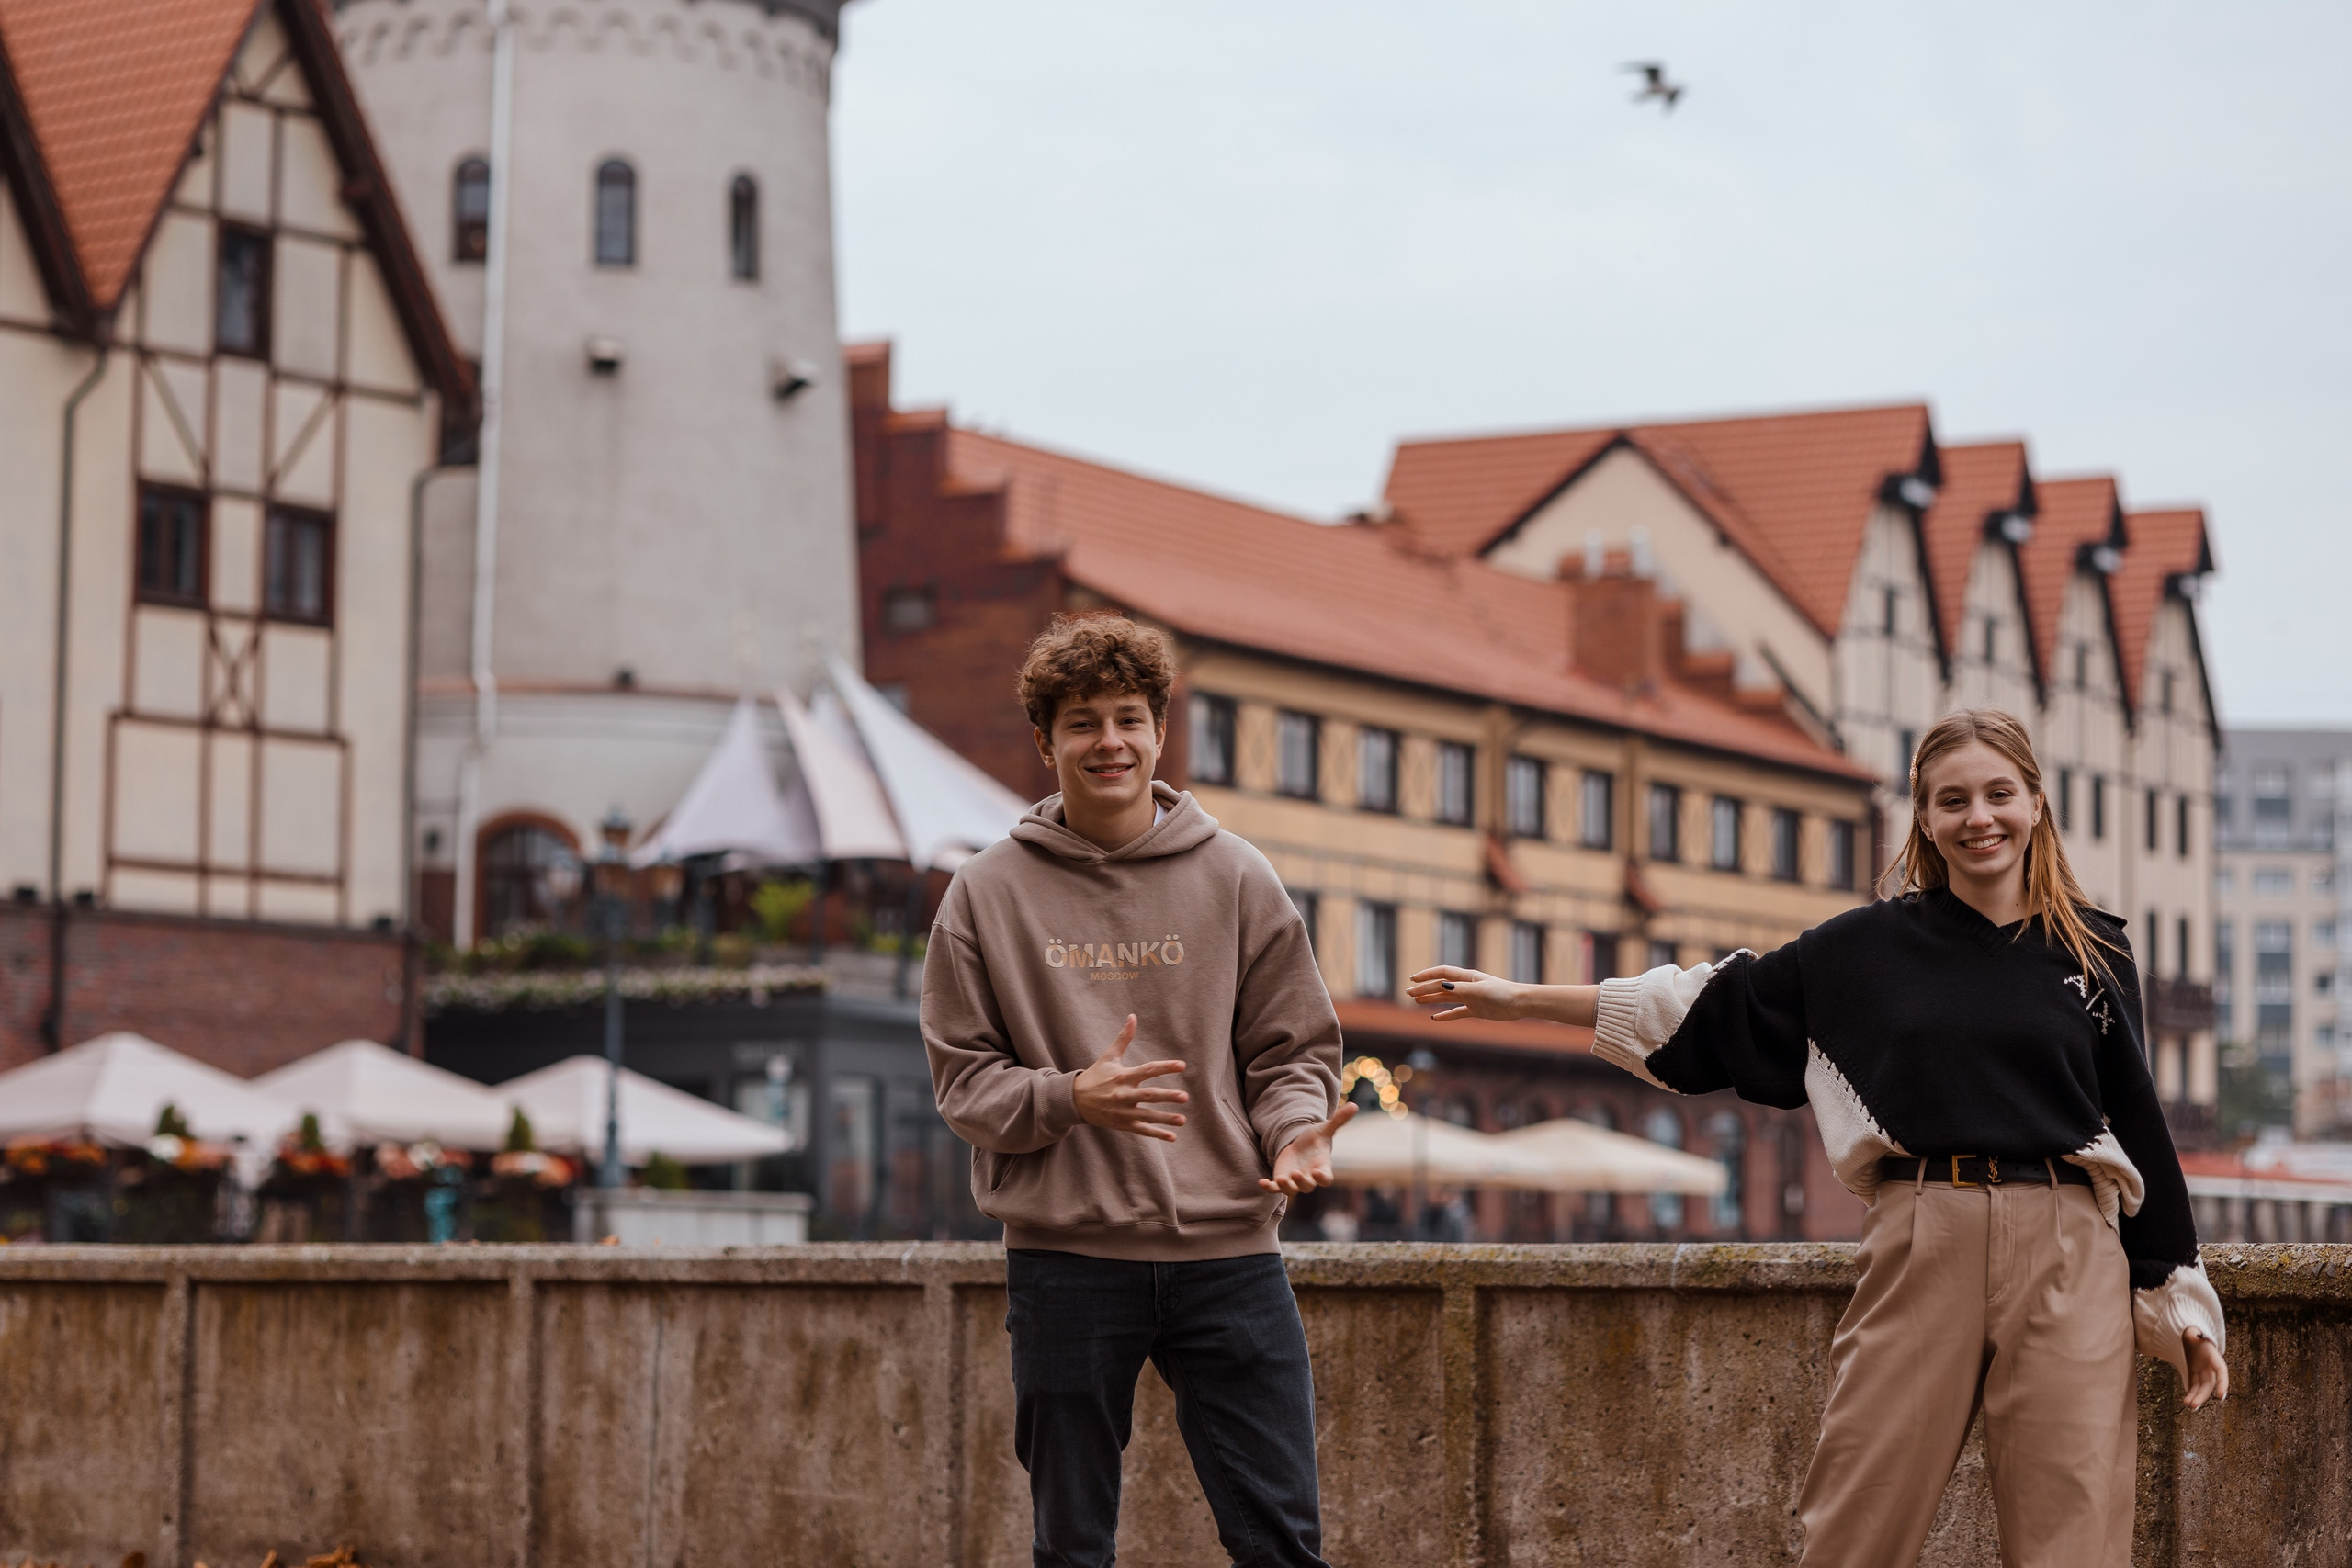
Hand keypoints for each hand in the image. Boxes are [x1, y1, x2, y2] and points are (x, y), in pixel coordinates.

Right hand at [1072, 1016, 1188, 1141]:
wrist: (1074, 1100)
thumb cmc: (1096, 1075)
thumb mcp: (1109, 1056)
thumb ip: (1123, 1038)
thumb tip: (1132, 1017)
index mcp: (1123, 1076)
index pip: (1147, 1070)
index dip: (1165, 1067)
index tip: (1181, 1065)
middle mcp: (1123, 1094)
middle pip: (1148, 1096)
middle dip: (1167, 1097)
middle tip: (1185, 1097)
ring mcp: (1122, 1111)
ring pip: (1146, 1116)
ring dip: (1165, 1119)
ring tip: (1182, 1120)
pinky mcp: (1122, 1124)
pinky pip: (1141, 1130)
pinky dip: (1156, 1134)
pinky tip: (1172, 1137)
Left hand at [1259, 1103, 1358, 1194]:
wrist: (1300, 1145)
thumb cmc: (1315, 1139)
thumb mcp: (1325, 1128)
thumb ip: (1339, 1120)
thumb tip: (1354, 1105)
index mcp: (1322, 1167)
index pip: (1326, 1178)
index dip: (1322, 1178)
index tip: (1316, 1172)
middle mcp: (1309, 1177)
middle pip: (1308, 1186)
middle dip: (1302, 1182)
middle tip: (1295, 1174)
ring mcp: (1295, 1181)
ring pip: (1292, 1191)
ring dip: (1286, 1187)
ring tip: (1280, 1180)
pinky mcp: (1282, 1180)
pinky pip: (1275, 1189)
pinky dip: (1269, 1188)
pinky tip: (1261, 1182)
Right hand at [1405, 966, 1520, 1021]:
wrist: (1520, 1003)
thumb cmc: (1502, 993)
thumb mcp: (1478, 990)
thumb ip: (1459, 988)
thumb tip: (1440, 985)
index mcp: (1466, 977)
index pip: (1441, 973)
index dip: (1426, 975)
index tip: (1412, 979)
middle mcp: (1466, 986)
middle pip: (1440, 986)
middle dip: (1424, 988)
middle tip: (1408, 993)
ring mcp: (1470, 998)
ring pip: (1446, 998)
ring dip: (1431, 999)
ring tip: (1416, 1001)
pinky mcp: (1476, 1010)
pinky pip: (1456, 1012)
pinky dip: (1446, 1015)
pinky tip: (1435, 1018)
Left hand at [2182, 1332, 2228, 1410]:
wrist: (2189, 1335)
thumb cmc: (2193, 1333)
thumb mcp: (2193, 1332)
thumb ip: (2194, 1334)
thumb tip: (2193, 1334)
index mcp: (2214, 1356)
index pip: (2221, 1371)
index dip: (2223, 1384)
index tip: (2221, 1396)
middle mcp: (2210, 1367)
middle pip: (2209, 1384)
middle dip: (2202, 1395)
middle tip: (2194, 1406)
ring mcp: (2203, 1371)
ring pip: (2201, 1387)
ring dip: (2196, 1397)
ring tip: (2190, 1407)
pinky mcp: (2195, 1373)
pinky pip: (2194, 1385)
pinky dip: (2191, 1393)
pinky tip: (2187, 1401)